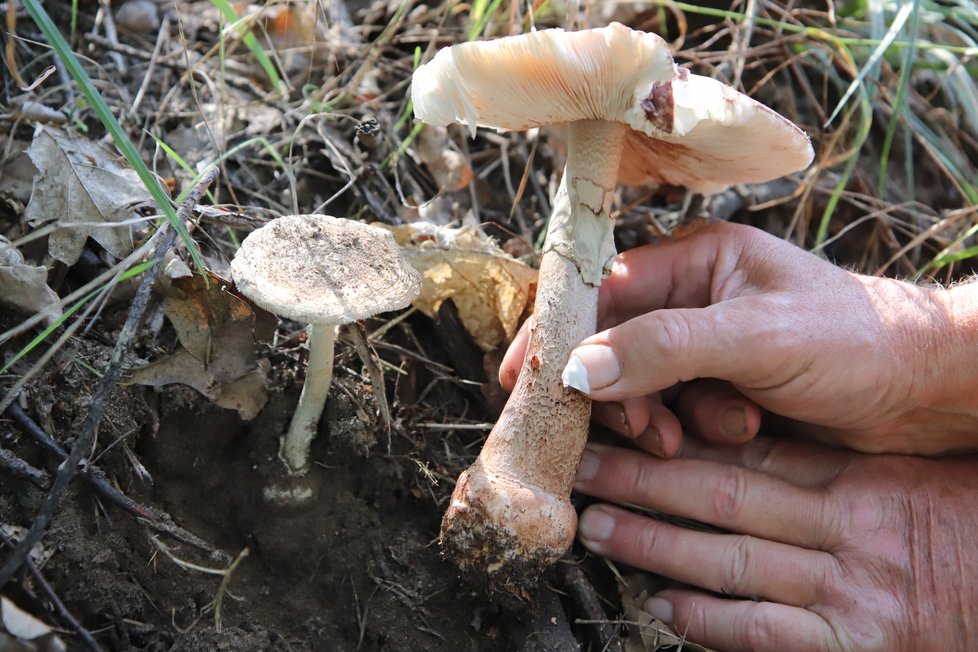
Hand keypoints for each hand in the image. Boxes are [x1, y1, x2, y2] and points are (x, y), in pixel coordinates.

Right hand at [501, 222, 977, 454]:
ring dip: (663, 418)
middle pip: (614, 347)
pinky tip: (740, 431)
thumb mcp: (755, 337)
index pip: (600, 292)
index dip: (558, 333)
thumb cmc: (856, 339)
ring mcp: (706, 347)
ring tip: (705, 432)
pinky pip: (677, 413)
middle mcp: (693, 299)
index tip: (523, 378)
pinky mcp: (721, 389)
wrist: (927, 389)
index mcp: (695, 261)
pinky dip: (694, 431)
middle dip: (624, 394)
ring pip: (643, 388)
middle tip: (646, 431)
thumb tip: (577, 368)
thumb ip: (664, 347)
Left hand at [573, 437, 977, 651]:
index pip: (747, 452)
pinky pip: (768, 632)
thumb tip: (740, 446)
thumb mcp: (897, 478)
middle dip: (645, 480)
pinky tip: (664, 604)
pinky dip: (711, 620)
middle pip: (723, 494)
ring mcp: (849, 588)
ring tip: (600, 527)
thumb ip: (823, 467)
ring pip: (732, 558)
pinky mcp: (858, 644)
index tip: (624, 426)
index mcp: (854, 477)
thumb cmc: (961, 522)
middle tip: (585, 466)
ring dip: (657, 542)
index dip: (677, 439)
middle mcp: (845, 526)